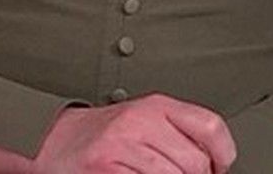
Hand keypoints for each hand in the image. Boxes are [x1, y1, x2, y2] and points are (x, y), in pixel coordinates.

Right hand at [31, 94, 235, 173]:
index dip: (222, 155)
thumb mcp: (141, 122)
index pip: (210, 127)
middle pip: (195, 162)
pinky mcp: (105, 168)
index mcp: (153, 105)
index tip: (217, 167)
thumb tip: (214, 162)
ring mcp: (121, 146)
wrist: (50, 145)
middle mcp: (138, 121)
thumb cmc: (100, 139)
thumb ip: (175, 133)